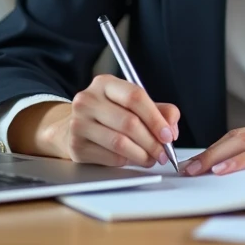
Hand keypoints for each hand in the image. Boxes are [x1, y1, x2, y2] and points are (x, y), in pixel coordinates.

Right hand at [34, 75, 179, 167]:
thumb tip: (172, 127)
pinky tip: (132, 159)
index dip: (155, 118)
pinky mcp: (76, 146)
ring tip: (151, 158)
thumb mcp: (133, 105)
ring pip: (120, 143)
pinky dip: (127, 161)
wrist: (72, 128)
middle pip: (129, 122)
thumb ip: (159, 111)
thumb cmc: (109, 115)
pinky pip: (110, 157)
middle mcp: (88, 99)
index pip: (135, 96)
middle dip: (152, 141)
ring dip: (142, 155)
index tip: (168, 135)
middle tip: (163, 152)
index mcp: (105, 83)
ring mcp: (78, 123)